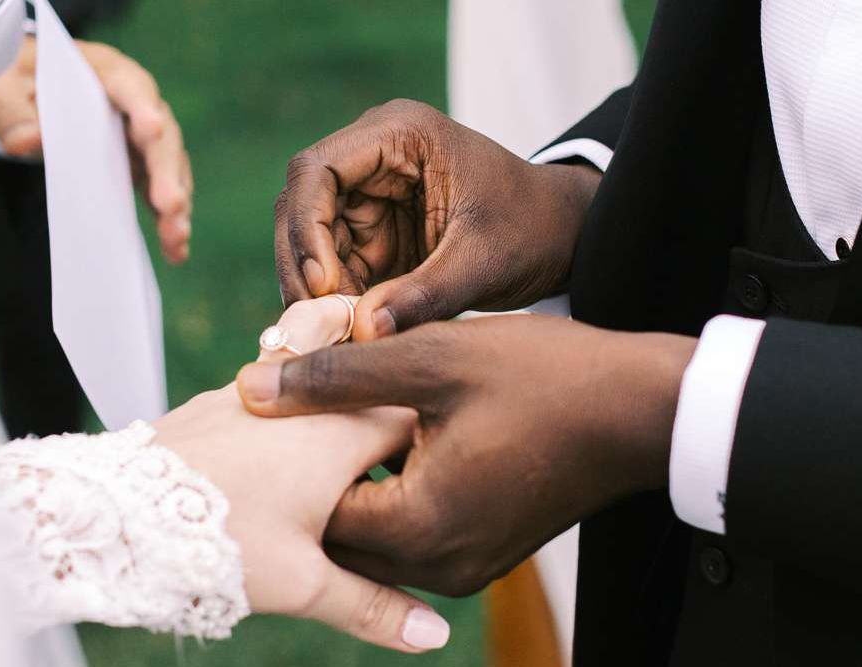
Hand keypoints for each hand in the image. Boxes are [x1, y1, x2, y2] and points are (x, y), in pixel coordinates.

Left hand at [0, 37, 192, 262]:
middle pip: (160, 136)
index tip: (153, 129)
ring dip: (174, 204)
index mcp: (102, 71)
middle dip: (167, 172)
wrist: (18, 91)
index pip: (129, 85)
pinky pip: (157, 193)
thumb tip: (28, 142)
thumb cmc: (11, 80)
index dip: (143, 107)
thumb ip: (12, 113)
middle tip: (172, 205)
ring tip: (177, 237)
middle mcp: (131, 103)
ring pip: (168, 169)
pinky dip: (166, 221)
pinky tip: (176, 251)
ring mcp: (138, 137)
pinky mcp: (137, 166)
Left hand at [153, 296, 450, 651]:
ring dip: (335, 434)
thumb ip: (374, 607)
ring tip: (332, 488)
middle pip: (371, 404)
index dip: (432, 452)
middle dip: (386, 444)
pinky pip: (275, 404)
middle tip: (390, 489)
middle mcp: (305, 398)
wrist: (111, 515)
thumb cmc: (216, 547)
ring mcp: (257, 392)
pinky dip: (290, 429)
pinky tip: (276, 474)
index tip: (435, 483)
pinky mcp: (218, 402)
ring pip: (321, 400)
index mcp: (342, 432)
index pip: (417, 420)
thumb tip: (435, 637)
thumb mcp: (303, 585)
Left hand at [235, 314, 695, 595]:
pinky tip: (382, 441)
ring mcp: (466, 568)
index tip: (269, 415)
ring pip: (373, 539)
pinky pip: (410, 538)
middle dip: (309, 482)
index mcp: (420, 528)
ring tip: (332, 424)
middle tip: (292, 421)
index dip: (282, 460)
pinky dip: (386, 496)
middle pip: (338, 537)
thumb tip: (250, 386)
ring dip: (348, 487)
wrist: (641, 411)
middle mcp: (440, 567)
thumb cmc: (543, 377)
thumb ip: (334, 376)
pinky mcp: (483, 555)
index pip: (311, 516)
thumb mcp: (429, 360)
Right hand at [274, 99, 599, 337]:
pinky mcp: (370, 233)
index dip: (305, 227)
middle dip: (301, 267)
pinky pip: (332, 267)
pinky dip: (333, 302)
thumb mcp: (483, 261)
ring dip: (313, 291)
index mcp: (400, 134)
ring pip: (308, 242)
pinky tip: (342, 335)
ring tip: (331, 337)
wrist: (561, 236)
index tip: (322, 284)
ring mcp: (368, 195)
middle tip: (312, 326)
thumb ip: (425, 294)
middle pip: (300, 206)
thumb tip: (363, 333)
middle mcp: (372, 157)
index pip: (317, 170)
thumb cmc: (533, 229)